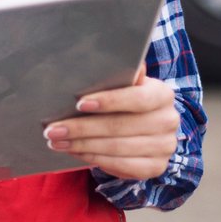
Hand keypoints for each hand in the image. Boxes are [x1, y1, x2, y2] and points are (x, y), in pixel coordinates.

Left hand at [42, 63, 178, 182]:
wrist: (147, 128)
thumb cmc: (127, 100)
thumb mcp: (125, 85)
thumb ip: (119, 75)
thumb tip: (108, 53)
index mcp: (162, 95)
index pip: (137, 98)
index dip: (109, 101)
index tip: (79, 103)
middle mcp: (168, 121)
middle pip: (120, 126)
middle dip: (81, 128)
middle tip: (52, 129)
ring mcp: (164, 147)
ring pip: (116, 148)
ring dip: (82, 145)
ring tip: (56, 141)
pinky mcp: (155, 167)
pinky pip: (120, 166)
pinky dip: (94, 159)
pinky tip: (75, 152)